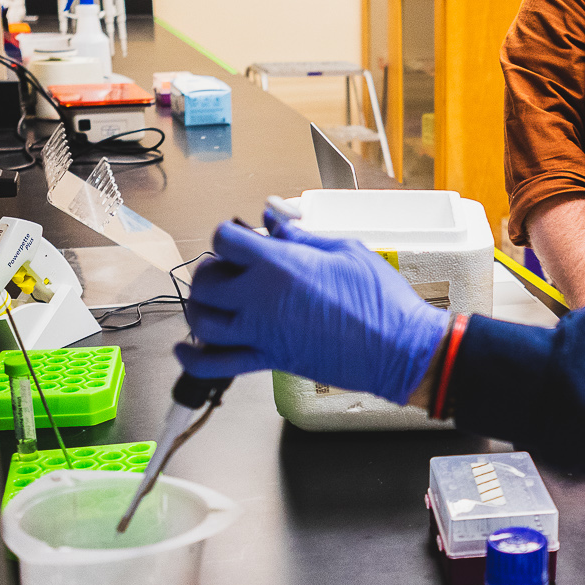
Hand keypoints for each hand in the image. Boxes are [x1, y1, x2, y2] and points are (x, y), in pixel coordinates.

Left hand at [173, 211, 448, 402]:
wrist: (398, 347)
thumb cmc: (380, 299)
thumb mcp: (343, 250)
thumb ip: (299, 236)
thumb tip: (273, 219)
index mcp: (278, 265)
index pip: (224, 239)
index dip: (229, 234)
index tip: (240, 237)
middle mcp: (260, 299)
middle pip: (206, 281)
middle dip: (212, 270)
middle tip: (228, 268)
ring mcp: (260, 333)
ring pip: (202, 321)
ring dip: (200, 307)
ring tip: (214, 301)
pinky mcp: (269, 359)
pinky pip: (216, 364)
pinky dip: (194, 359)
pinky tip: (187, 350)